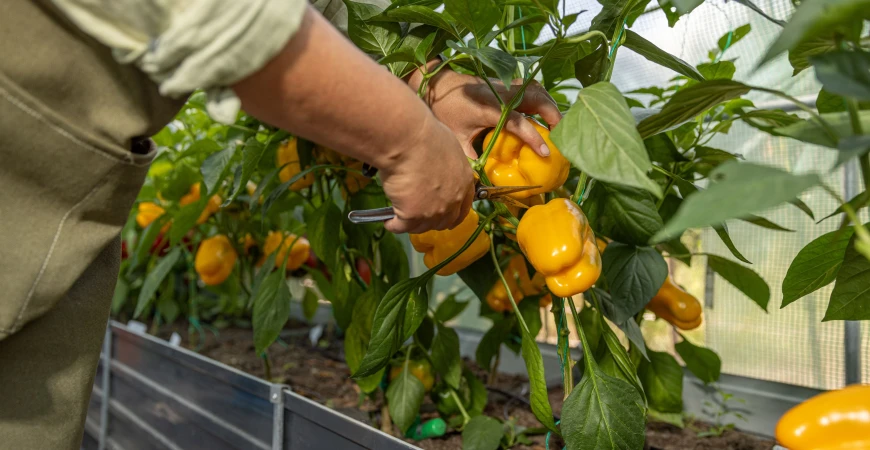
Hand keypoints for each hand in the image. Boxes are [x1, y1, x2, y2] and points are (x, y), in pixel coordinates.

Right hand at [380, 113, 475, 233]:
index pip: (463, 207)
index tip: (444, 217)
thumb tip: (437, 166)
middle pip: (443, 222)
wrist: (407, 140)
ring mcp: (433, 210)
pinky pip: (401, 226)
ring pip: (422, 226)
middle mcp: (453, 200)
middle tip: (419, 216)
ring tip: (399, 219)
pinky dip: (394, 225)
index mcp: (464, 181)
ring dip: (411, 224)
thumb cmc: (424, 135)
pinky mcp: (412, 215)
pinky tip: (388, 221)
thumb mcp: (448, 146)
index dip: (452, 214)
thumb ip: (447, 163)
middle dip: (431, 221)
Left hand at [408, 65, 562, 158]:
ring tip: (556, 123)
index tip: (545, 152)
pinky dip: (540, 98)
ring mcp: (503, 85)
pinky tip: (543, 112)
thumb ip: (469, 159)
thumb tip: (479, 182)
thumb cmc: (443, 110)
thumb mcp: (454, 138)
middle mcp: (499, 93)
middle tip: (561, 134)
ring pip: (535, 89)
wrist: (435, 83)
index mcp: (488, 108)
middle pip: (535, 97)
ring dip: (548, 104)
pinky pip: (529, 87)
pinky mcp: (504, 83)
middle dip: (552, 114)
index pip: (517, 122)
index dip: (532, 137)